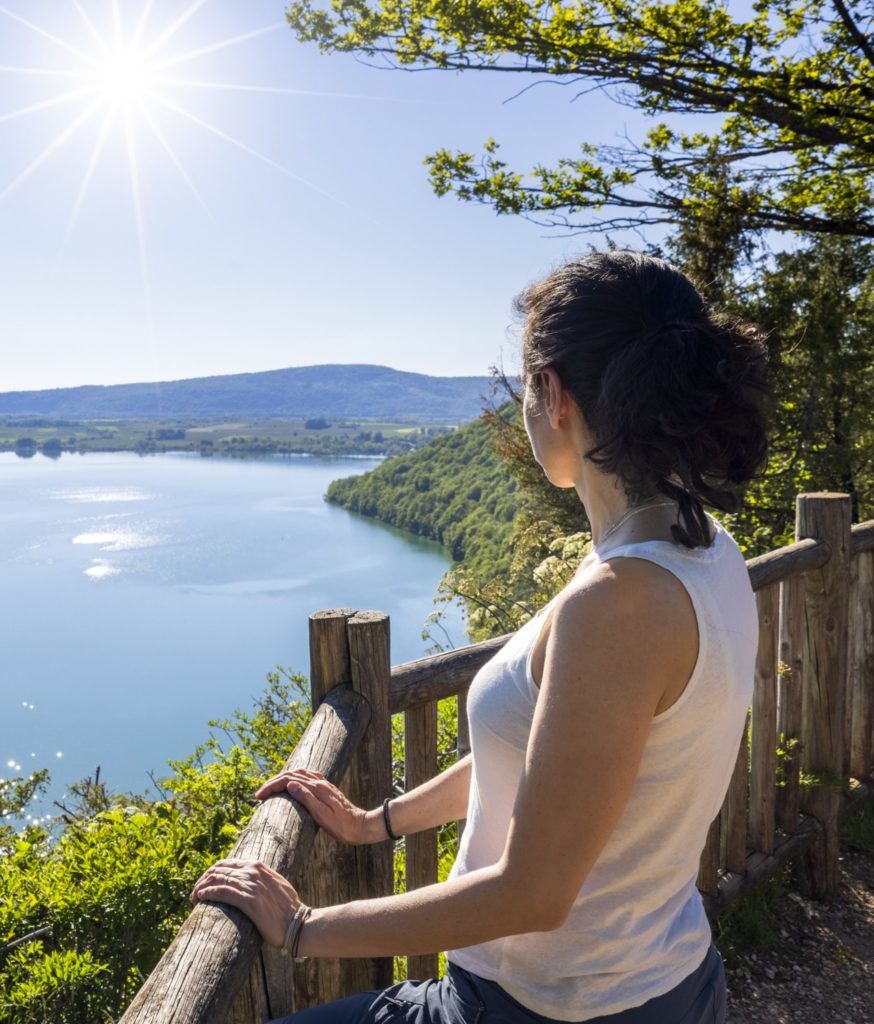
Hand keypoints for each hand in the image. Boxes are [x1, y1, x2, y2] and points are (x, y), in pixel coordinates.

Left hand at [189, 857, 301, 948]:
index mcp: (259, 866)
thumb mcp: (275, 885)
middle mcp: (254, 872)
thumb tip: (248, 882)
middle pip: (220, 870)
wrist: (298, 923)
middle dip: (204, 879)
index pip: (227, 863)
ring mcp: (252, 885)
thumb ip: (261, 879)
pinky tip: (201, 897)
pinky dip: (209, 893)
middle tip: (195, 891)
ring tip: (194, 896)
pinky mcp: (249, 901)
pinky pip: (223, 892)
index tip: (204, 883)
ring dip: (202, 887)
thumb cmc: (287, 909)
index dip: (212, 872)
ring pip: (219, 879)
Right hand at [254, 768, 374, 844]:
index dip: (272, 786)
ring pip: (299, 774)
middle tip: (260, 794)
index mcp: (317, 788)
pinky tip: (294, 783)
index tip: (259, 797)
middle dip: (273, 782)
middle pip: (292, 774)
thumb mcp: (323, 815)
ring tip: (272, 788)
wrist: (362, 826)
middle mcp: (320, 782)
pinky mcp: (327, 789)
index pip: (288, 780)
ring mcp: (324, 784)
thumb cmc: (342, 826)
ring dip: (283, 778)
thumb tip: (290, 784)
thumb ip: (307, 798)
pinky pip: (308, 777)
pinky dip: (295, 778)